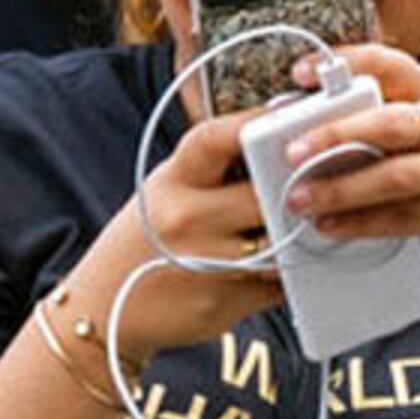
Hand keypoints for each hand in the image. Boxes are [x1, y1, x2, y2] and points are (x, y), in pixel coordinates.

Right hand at [72, 111, 276, 369]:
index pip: (216, 138)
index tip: (290, 112)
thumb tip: (285, 135)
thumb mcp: (169, 187)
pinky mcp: (222, 301)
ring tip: (298, 225)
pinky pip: (278, 281)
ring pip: (281, 240)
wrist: (105, 306)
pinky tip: (279, 262)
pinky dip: (289, 272)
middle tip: (314, 181)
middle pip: (265, 192)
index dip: (256, 122)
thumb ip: (218, 167)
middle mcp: (185, 218)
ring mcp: (205, 262)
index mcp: (173, 180)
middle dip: (293, 188)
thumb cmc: (151, 235)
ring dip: (298, 235)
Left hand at [283, 49, 419, 240]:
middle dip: (334, 136)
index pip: (383, 63)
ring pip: (392, 178)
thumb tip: (341, 130)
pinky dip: (367, 224)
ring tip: (301, 201)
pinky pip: (407, 217)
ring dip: (341, 191)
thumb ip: (408, 108)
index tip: (300, 72)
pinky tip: (337, 227)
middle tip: (292, 150)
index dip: (340, 63)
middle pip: (384, 123)